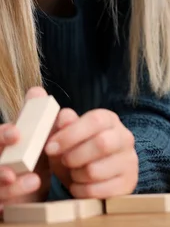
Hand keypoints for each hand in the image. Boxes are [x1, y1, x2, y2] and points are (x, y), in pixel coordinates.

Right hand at [0, 87, 52, 206]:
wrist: (32, 187)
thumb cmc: (30, 157)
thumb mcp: (35, 137)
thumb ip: (35, 117)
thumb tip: (37, 92)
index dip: (2, 135)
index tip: (17, 133)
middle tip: (15, 171)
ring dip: (8, 188)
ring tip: (33, 181)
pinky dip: (3, 205)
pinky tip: (12, 206)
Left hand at [45, 109, 137, 198]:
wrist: (93, 178)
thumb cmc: (77, 152)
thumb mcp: (65, 137)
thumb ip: (62, 125)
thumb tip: (64, 116)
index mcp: (110, 120)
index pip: (95, 121)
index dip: (70, 134)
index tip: (50, 147)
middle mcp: (125, 138)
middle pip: (102, 143)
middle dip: (74, 156)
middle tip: (64, 161)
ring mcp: (130, 161)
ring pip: (95, 171)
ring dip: (76, 175)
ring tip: (75, 173)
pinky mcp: (128, 183)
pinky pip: (96, 191)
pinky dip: (80, 191)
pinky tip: (81, 185)